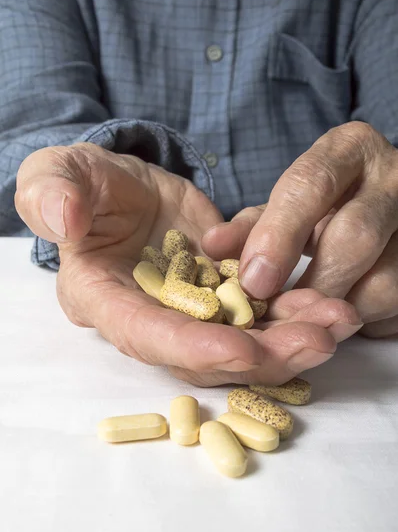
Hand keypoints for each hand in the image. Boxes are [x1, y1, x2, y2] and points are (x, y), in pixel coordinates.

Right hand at [15, 143, 359, 385]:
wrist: (120, 189)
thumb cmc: (82, 183)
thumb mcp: (57, 176)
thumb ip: (53, 194)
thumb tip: (64, 219)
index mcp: (104, 299)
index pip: (146, 334)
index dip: (190, 346)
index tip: (239, 348)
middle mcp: (151, 318)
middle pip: (206, 353)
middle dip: (261, 355)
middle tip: (316, 343)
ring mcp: (190, 311)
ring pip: (242, 339)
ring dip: (291, 338)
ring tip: (339, 323)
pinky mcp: (222, 293)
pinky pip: (260, 310)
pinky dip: (295, 311)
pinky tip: (332, 307)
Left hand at [203, 122, 397, 338]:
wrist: (386, 198)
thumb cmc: (328, 203)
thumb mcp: (291, 204)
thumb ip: (254, 225)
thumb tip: (211, 246)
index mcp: (349, 150)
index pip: (312, 185)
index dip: (278, 236)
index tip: (253, 281)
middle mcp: (393, 176)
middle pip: (355, 235)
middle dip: (312, 282)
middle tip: (280, 311)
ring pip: (385, 280)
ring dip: (341, 308)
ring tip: (314, 315)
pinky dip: (366, 319)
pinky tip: (345, 311)